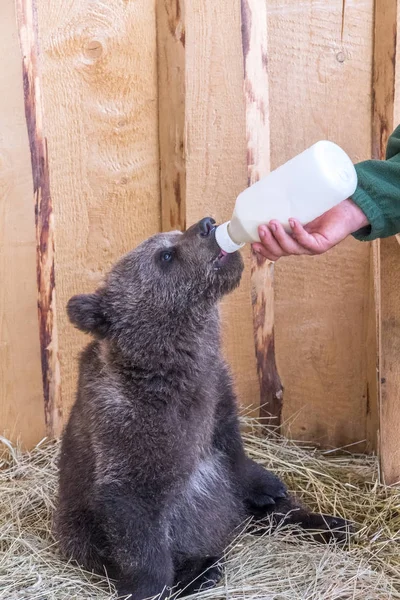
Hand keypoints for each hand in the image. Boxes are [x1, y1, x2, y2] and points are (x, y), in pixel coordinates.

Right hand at [252, 199, 368, 261]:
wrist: (349, 207)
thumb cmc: (324, 205)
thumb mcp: (300, 204)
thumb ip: (285, 200)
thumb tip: (266, 184)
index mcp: (292, 241)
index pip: (275, 252)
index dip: (263, 251)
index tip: (252, 242)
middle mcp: (300, 246)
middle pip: (280, 252)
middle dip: (268, 242)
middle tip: (261, 227)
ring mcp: (311, 247)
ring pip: (291, 249)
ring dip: (280, 237)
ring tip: (273, 222)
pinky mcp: (323, 244)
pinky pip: (308, 242)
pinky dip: (299, 233)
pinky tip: (293, 222)